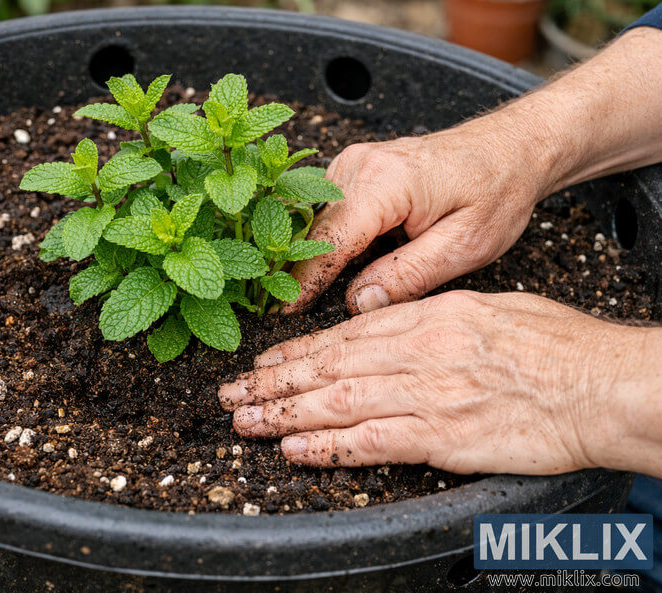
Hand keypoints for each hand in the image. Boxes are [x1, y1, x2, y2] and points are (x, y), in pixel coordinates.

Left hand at [218, 291, 658, 475]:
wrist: (601, 384)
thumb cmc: (556, 345)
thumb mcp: (488, 309)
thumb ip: (434, 318)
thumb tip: (393, 322)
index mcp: (429, 317)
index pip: (345, 334)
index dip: (297, 351)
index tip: (264, 361)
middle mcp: (417, 351)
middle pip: (328, 366)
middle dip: (273, 381)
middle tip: (231, 393)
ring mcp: (426, 393)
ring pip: (336, 401)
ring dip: (284, 412)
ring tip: (246, 421)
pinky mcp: (442, 436)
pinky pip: (371, 442)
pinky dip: (327, 446)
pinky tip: (295, 449)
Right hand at [285, 131, 549, 314]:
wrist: (513, 148)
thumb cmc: (498, 191)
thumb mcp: (465, 246)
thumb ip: (408, 276)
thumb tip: (357, 303)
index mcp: (382, 182)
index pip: (328, 241)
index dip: (305, 281)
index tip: (285, 312)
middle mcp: (357, 165)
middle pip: (312, 230)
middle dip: (302, 270)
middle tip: (294, 310)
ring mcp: (351, 164)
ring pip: (316, 222)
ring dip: (316, 256)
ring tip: (323, 291)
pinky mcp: (354, 170)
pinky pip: (329, 212)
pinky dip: (331, 241)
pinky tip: (349, 264)